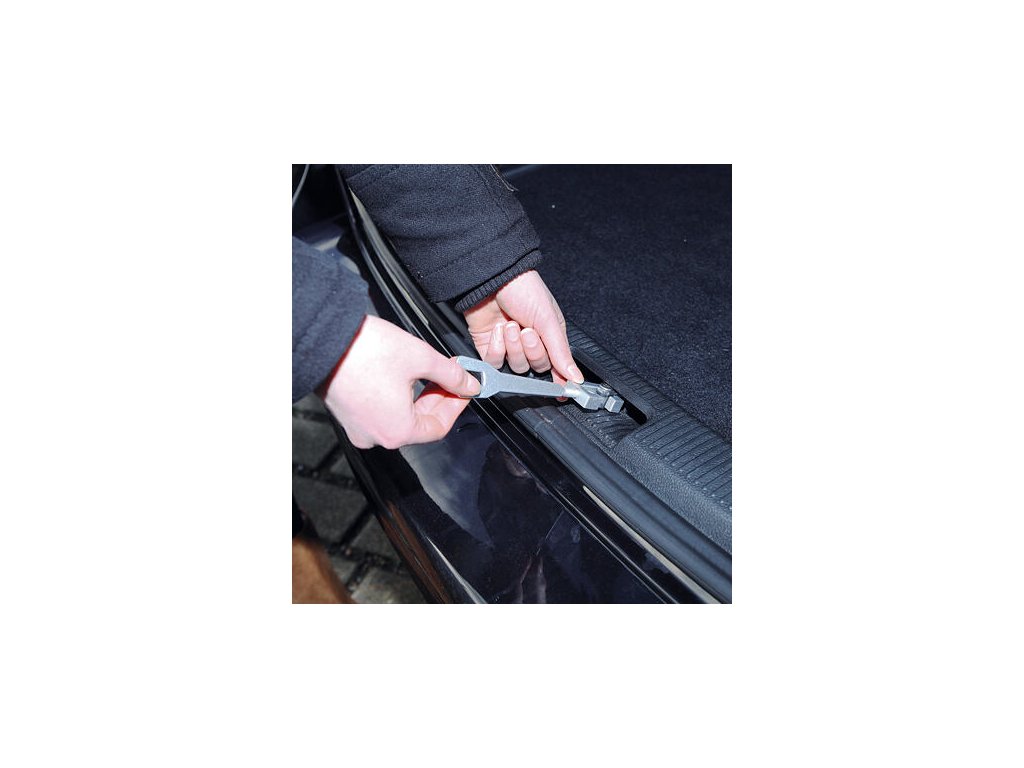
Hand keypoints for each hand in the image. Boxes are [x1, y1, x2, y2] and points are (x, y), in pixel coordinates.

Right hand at [318, 316, 480, 448]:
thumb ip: (451, 375)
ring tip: (428, 371)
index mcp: (397, 431)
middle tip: (450, 375)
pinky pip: (380, 411)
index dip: (456, 405)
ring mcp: (358, 427)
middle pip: (419, 424)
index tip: (465, 388)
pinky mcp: (347, 414)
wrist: (322, 338)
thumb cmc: (364, 350)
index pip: (438, 427)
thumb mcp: (421, 358)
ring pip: (400, 417)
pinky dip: (396, 397)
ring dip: (417, 396)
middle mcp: (376, 436)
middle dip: (437, 398)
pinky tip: (403, 375)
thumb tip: (469, 384)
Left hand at [464, 270, 583, 385]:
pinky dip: (497, 348)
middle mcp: (530, 344)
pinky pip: (495, 363)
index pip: (557, 367)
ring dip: (513, 347)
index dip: (559, 380)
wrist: (492, 278)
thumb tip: (576, 376)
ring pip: (515, 367)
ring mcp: (509, 346)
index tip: (561, 390)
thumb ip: (561, 352)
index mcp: (549, 336)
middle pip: (535, 369)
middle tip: (528, 332)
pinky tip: (498, 330)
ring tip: (511, 325)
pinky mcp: (489, 347)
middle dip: (531, 351)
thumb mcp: (548, 320)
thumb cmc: (524, 289)